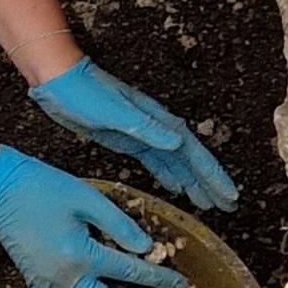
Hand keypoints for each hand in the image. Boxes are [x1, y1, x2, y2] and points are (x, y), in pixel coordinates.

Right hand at [0, 147, 187, 287]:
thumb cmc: (43, 188)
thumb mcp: (87, 197)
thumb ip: (119, 224)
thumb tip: (145, 247)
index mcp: (82, 254)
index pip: (130, 271)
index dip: (158, 278)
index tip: (180, 283)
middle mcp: (66, 276)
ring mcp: (47, 282)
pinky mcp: (33, 282)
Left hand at [28, 58, 238, 212]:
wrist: (58, 80)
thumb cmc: (83, 92)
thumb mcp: (113, 111)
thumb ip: (145, 128)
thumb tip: (177, 143)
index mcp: (157, 120)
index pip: (193, 151)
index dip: (212, 174)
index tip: (229, 194)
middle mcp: (155, 127)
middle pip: (189, 160)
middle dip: (209, 183)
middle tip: (227, 206)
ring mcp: (141, 134)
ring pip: (175, 163)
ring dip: (192, 183)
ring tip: (207, 204)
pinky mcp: (126, 139)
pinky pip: (155, 162)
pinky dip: (168, 175)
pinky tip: (176, 188)